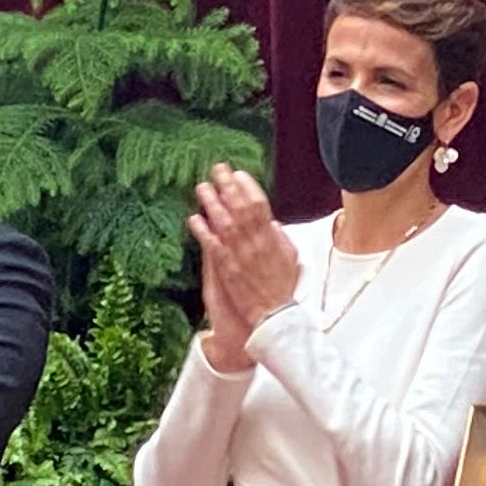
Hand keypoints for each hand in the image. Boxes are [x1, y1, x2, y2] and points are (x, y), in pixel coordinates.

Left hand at [192, 166, 298, 344]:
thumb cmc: (284, 288)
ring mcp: (239, 255)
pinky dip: (203, 230)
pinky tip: (194, 218)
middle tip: (217, 169)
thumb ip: (280, 238)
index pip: (259, 204)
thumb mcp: (290, 258)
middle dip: (228, 186)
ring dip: (212, 202)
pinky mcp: (226, 268)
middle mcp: (255, 243)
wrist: (274, 316)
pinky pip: (212, 245)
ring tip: (202, 187)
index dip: (248, 187)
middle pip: (239, 207)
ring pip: (224, 222)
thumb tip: (271, 222)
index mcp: (272, 238)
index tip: (238, 174)